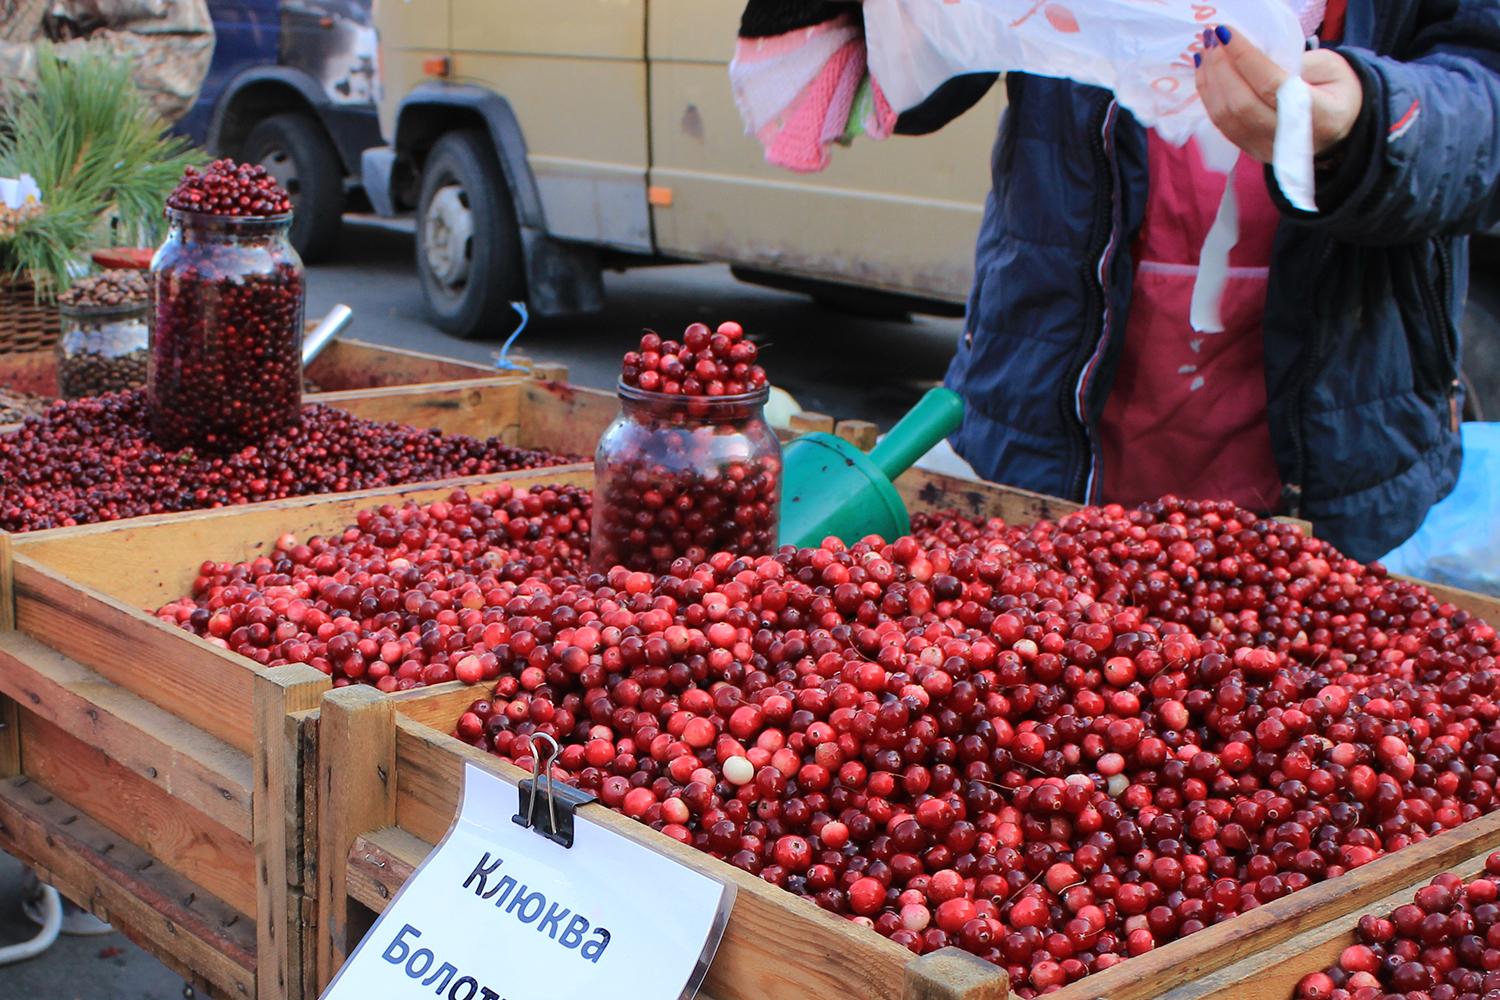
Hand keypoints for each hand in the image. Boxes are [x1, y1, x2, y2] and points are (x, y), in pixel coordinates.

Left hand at [1194, 26, 1362, 162]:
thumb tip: (1250, 55)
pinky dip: (1209, 96)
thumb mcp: (1332, 67)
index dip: (1244, 58)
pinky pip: (1221, 124)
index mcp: (1319, 115)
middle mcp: (1289, 139)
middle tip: (1211, 38)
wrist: (1341, 128)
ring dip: (1210, 80)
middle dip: (1221, 67)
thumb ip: (1296, 62)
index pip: (1270, 85)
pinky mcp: (1250, 150)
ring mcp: (1266, 148)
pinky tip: (1206, 72)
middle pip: (1241, 104)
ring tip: (1206, 51)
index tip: (1225, 32)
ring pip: (1226, 117)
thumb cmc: (1337, 90)